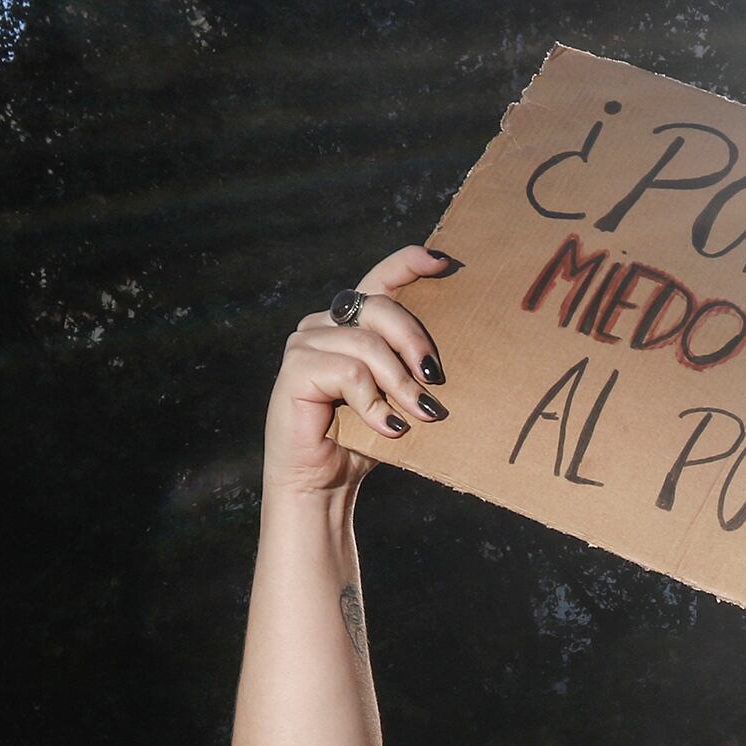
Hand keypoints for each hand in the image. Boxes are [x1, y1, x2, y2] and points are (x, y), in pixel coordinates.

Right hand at [265, 245, 458, 497]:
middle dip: (415, 341)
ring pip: (367, 344)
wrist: (323, 484)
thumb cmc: (364, 441)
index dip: (408, 263)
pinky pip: (350, 373)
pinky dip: (375, 403)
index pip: (380, 279)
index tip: (442, 261)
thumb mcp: (398, 398)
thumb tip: (449, 360)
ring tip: (421, 415)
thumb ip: (413, 369)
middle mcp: (325, 323)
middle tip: (435, 380)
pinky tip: (389, 427)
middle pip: (380, 307)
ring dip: (400, 384)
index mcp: (352, 324)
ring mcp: (306, 341)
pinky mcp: (296, 367)